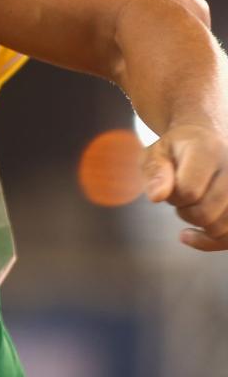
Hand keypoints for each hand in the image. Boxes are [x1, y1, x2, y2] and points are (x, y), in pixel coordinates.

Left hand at [142, 124, 227, 250]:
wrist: (209, 135)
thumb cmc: (177, 147)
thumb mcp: (157, 152)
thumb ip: (155, 172)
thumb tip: (157, 196)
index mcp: (208, 150)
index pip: (188, 191)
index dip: (172, 196)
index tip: (169, 185)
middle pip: (206, 213)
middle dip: (185, 211)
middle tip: (180, 196)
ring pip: (222, 229)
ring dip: (200, 224)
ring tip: (193, 204)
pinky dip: (211, 241)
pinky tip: (189, 235)